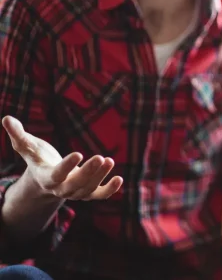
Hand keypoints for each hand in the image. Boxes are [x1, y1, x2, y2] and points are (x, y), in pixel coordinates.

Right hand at [3, 116, 122, 200]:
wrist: (47, 178)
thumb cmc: (39, 159)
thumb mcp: (28, 147)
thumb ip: (18, 135)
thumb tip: (6, 118)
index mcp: (47, 178)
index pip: (57, 175)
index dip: (67, 166)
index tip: (79, 153)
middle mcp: (62, 189)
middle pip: (75, 185)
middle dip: (89, 173)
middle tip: (101, 158)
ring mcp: (76, 192)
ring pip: (89, 189)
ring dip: (100, 177)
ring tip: (109, 160)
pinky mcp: (88, 193)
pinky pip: (100, 195)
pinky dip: (110, 190)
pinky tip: (119, 178)